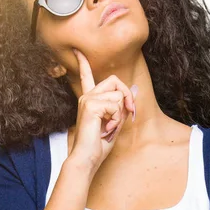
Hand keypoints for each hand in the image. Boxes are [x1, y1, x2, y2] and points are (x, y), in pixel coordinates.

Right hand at [68, 48, 137, 175]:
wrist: (87, 158)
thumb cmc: (99, 145)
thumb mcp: (115, 123)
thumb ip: (122, 107)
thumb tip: (132, 91)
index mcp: (90, 100)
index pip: (86, 76)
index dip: (83, 63)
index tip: (77, 51)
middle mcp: (87, 96)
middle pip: (114, 81)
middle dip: (127, 96)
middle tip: (130, 112)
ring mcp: (88, 99)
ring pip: (118, 96)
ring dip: (120, 114)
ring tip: (109, 127)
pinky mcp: (91, 105)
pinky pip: (116, 105)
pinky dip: (117, 119)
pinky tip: (106, 128)